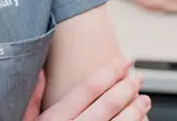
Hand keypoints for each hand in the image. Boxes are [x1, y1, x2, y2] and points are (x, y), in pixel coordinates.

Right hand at [24, 57, 150, 119]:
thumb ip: (32, 98)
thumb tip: (40, 72)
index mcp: (54, 119)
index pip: (88, 87)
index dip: (110, 71)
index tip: (123, 60)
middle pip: (108, 104)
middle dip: (127, 87)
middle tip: (138, 77)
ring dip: (136, 111)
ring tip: (145, 100)